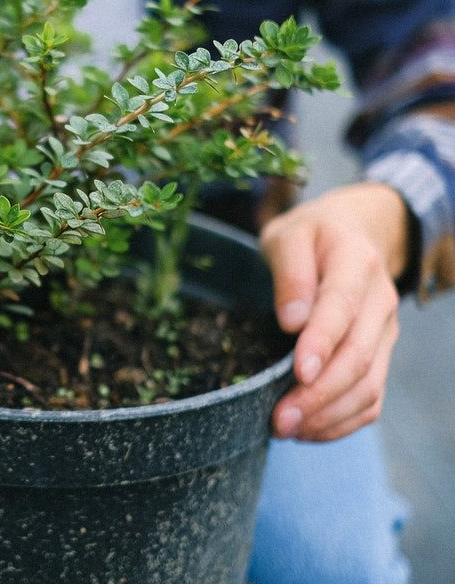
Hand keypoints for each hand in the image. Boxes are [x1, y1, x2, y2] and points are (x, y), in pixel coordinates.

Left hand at [259, 182, 408, 441]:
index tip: (298, 371)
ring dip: (329, 415)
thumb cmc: (310, 236)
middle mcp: (380, 301)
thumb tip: (292, 320)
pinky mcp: (380, 355)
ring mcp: (384, 332)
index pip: (342, 307)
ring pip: (369, 385)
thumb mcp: (288, 235)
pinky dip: (342, 421)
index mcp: (356, 262)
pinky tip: (307, 430)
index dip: (322, 343)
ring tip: (286, 429)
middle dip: (319, 394)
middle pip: (358, 356)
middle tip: (279, 418)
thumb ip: (289, 271)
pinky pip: (371, 399)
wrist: (353, 234)